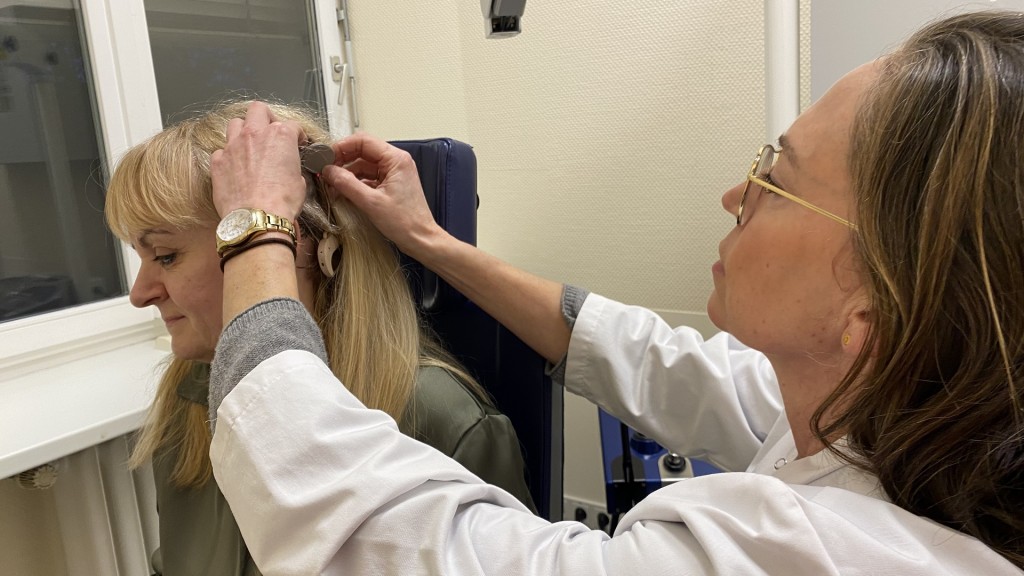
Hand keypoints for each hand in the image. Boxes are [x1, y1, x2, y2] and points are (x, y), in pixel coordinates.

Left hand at [210, 101, 307, 221]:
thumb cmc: (281, 201)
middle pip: (258, 109)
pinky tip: (234, 166)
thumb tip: (289, 169)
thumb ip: (292, 167)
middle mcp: (255, 134)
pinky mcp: (218, 161)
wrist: (257, 218)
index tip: (297, 143)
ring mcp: (233, 146)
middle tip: (270, 131)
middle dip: (266, 117)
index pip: (292, 125)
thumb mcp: (300, 182)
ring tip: (249, 145)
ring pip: (234, 123)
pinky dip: (228, 155)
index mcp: (280, 136)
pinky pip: (221, 150)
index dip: (297, 135)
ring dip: (243, 130)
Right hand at [322, 132, 446, 259]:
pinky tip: (343, 191)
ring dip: (347, 173)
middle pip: (362, 151)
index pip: (363, 141)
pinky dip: (355, 182)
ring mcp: (393, 173)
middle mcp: (396, 162)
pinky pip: (368, 177)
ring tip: (331, 184)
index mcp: (396, 159)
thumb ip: (347, 184)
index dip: (342, 146)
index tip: (326, 157)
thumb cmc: (406, 222)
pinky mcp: (390, 185)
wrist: (421, 239)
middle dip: (342, 160)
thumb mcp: (371, 202)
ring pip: (363, 165)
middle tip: (325, 170)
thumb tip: (328, 171)